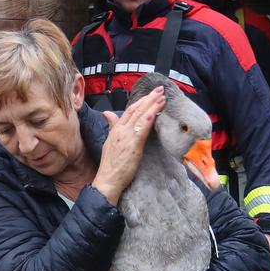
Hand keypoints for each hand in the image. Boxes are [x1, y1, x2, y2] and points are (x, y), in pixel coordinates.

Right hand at [93, 88, 165, 205]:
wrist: (107, 180)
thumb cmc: (110, 166)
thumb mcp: (109, 143)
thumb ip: (112, 127)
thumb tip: (107, 114)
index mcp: (116, 130)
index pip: (129, 111)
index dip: (140, 101)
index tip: (150, 94)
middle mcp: (121, 131)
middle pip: (136, 110)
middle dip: (149, 98)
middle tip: (160, 89)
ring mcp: (126, 137)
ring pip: (140, 116)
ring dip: (152, 105)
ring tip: (162, 96)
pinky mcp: (133, 145)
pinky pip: (142, 128)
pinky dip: (149, 118)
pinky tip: (156, 111)